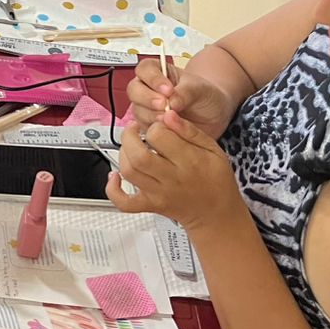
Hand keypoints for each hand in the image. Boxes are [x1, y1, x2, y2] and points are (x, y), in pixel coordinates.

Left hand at [106, 109, 248, 231]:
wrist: (216, 213)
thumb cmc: (216, 179)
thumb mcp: (213, 149)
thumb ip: (189, 131)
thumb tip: (168, 115)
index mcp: (189, 161)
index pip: (159, 136)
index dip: (154, 126)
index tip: (158, 126)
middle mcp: (171, 178)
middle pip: (138, 155)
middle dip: (129, 136)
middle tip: (133, 129)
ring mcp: (158, 194)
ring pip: (129, 172)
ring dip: (122, 154)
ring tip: (129, 146)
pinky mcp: (150, 205)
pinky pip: (124, 202)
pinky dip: (113, 189)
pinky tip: (114, 176)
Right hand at [128, 61, 233, 136]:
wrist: (213, 115)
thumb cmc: (205, 96)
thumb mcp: (200, 89)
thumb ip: (185, 92)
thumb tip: (171, 102)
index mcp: (158, 72)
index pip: (145, 69)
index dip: (153, 78)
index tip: (168, 89)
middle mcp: (148, 89)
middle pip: (134, 90)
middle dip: (148, 98)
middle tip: (164, 105)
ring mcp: (146, 108)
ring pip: (138, 110)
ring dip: (152, 115)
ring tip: (170, 119)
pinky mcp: (149, 126)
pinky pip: (145, 128)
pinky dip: (156, 130)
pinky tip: (169, 129)